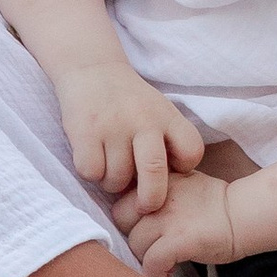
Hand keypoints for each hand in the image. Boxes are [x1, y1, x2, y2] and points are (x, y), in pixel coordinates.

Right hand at [56, 62, 204, 215]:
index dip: (184, 167)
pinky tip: (92, 158)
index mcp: (167, 116)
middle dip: (150, 199)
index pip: (191, 152)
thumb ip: (167, 142)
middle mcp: (143, 121)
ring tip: (110, 167)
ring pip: (117, 179)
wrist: (92, 69)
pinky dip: (90, 173)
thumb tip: (165, 188)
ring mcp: (113, 126)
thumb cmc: (129, 102)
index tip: (171, 168)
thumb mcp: (158, 111)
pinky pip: (91, 172)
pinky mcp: (85, 131)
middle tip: (144, 206)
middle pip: (154, 173)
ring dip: (112, 183)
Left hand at [121, 171, 239, 276]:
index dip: (130, 217)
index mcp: (158, 180)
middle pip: (121, 219)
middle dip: (133, 235)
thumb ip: (159, 190)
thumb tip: (135, 208)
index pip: (122, 198)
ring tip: (162, 265)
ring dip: (146, 258)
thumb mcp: (183, 182)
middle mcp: (159, 196)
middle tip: (150, 247)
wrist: (246, 214)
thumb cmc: (217, 203)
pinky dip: (156, 275)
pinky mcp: (179, 240)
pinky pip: (152, 262)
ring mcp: (168, 218)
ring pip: (135, 243)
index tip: (142, 229)